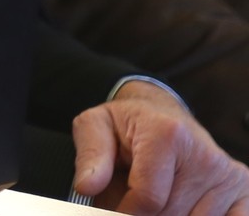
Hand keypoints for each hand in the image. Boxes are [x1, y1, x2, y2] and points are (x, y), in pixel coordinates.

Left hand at [71, 79, 248, 214]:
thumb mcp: (95, 126)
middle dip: (145, 214)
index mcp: (168, 134)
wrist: (161, 114)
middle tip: (132, 198)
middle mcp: (204, 154)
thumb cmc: (127, 124)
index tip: (112, 207)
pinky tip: (185, 205)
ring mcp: (227, 173)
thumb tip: (87, 186)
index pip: (148, 199)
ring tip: (157, 196)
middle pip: (171, 214)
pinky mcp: (242, 187)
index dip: (124, 211)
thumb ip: (90, 156)